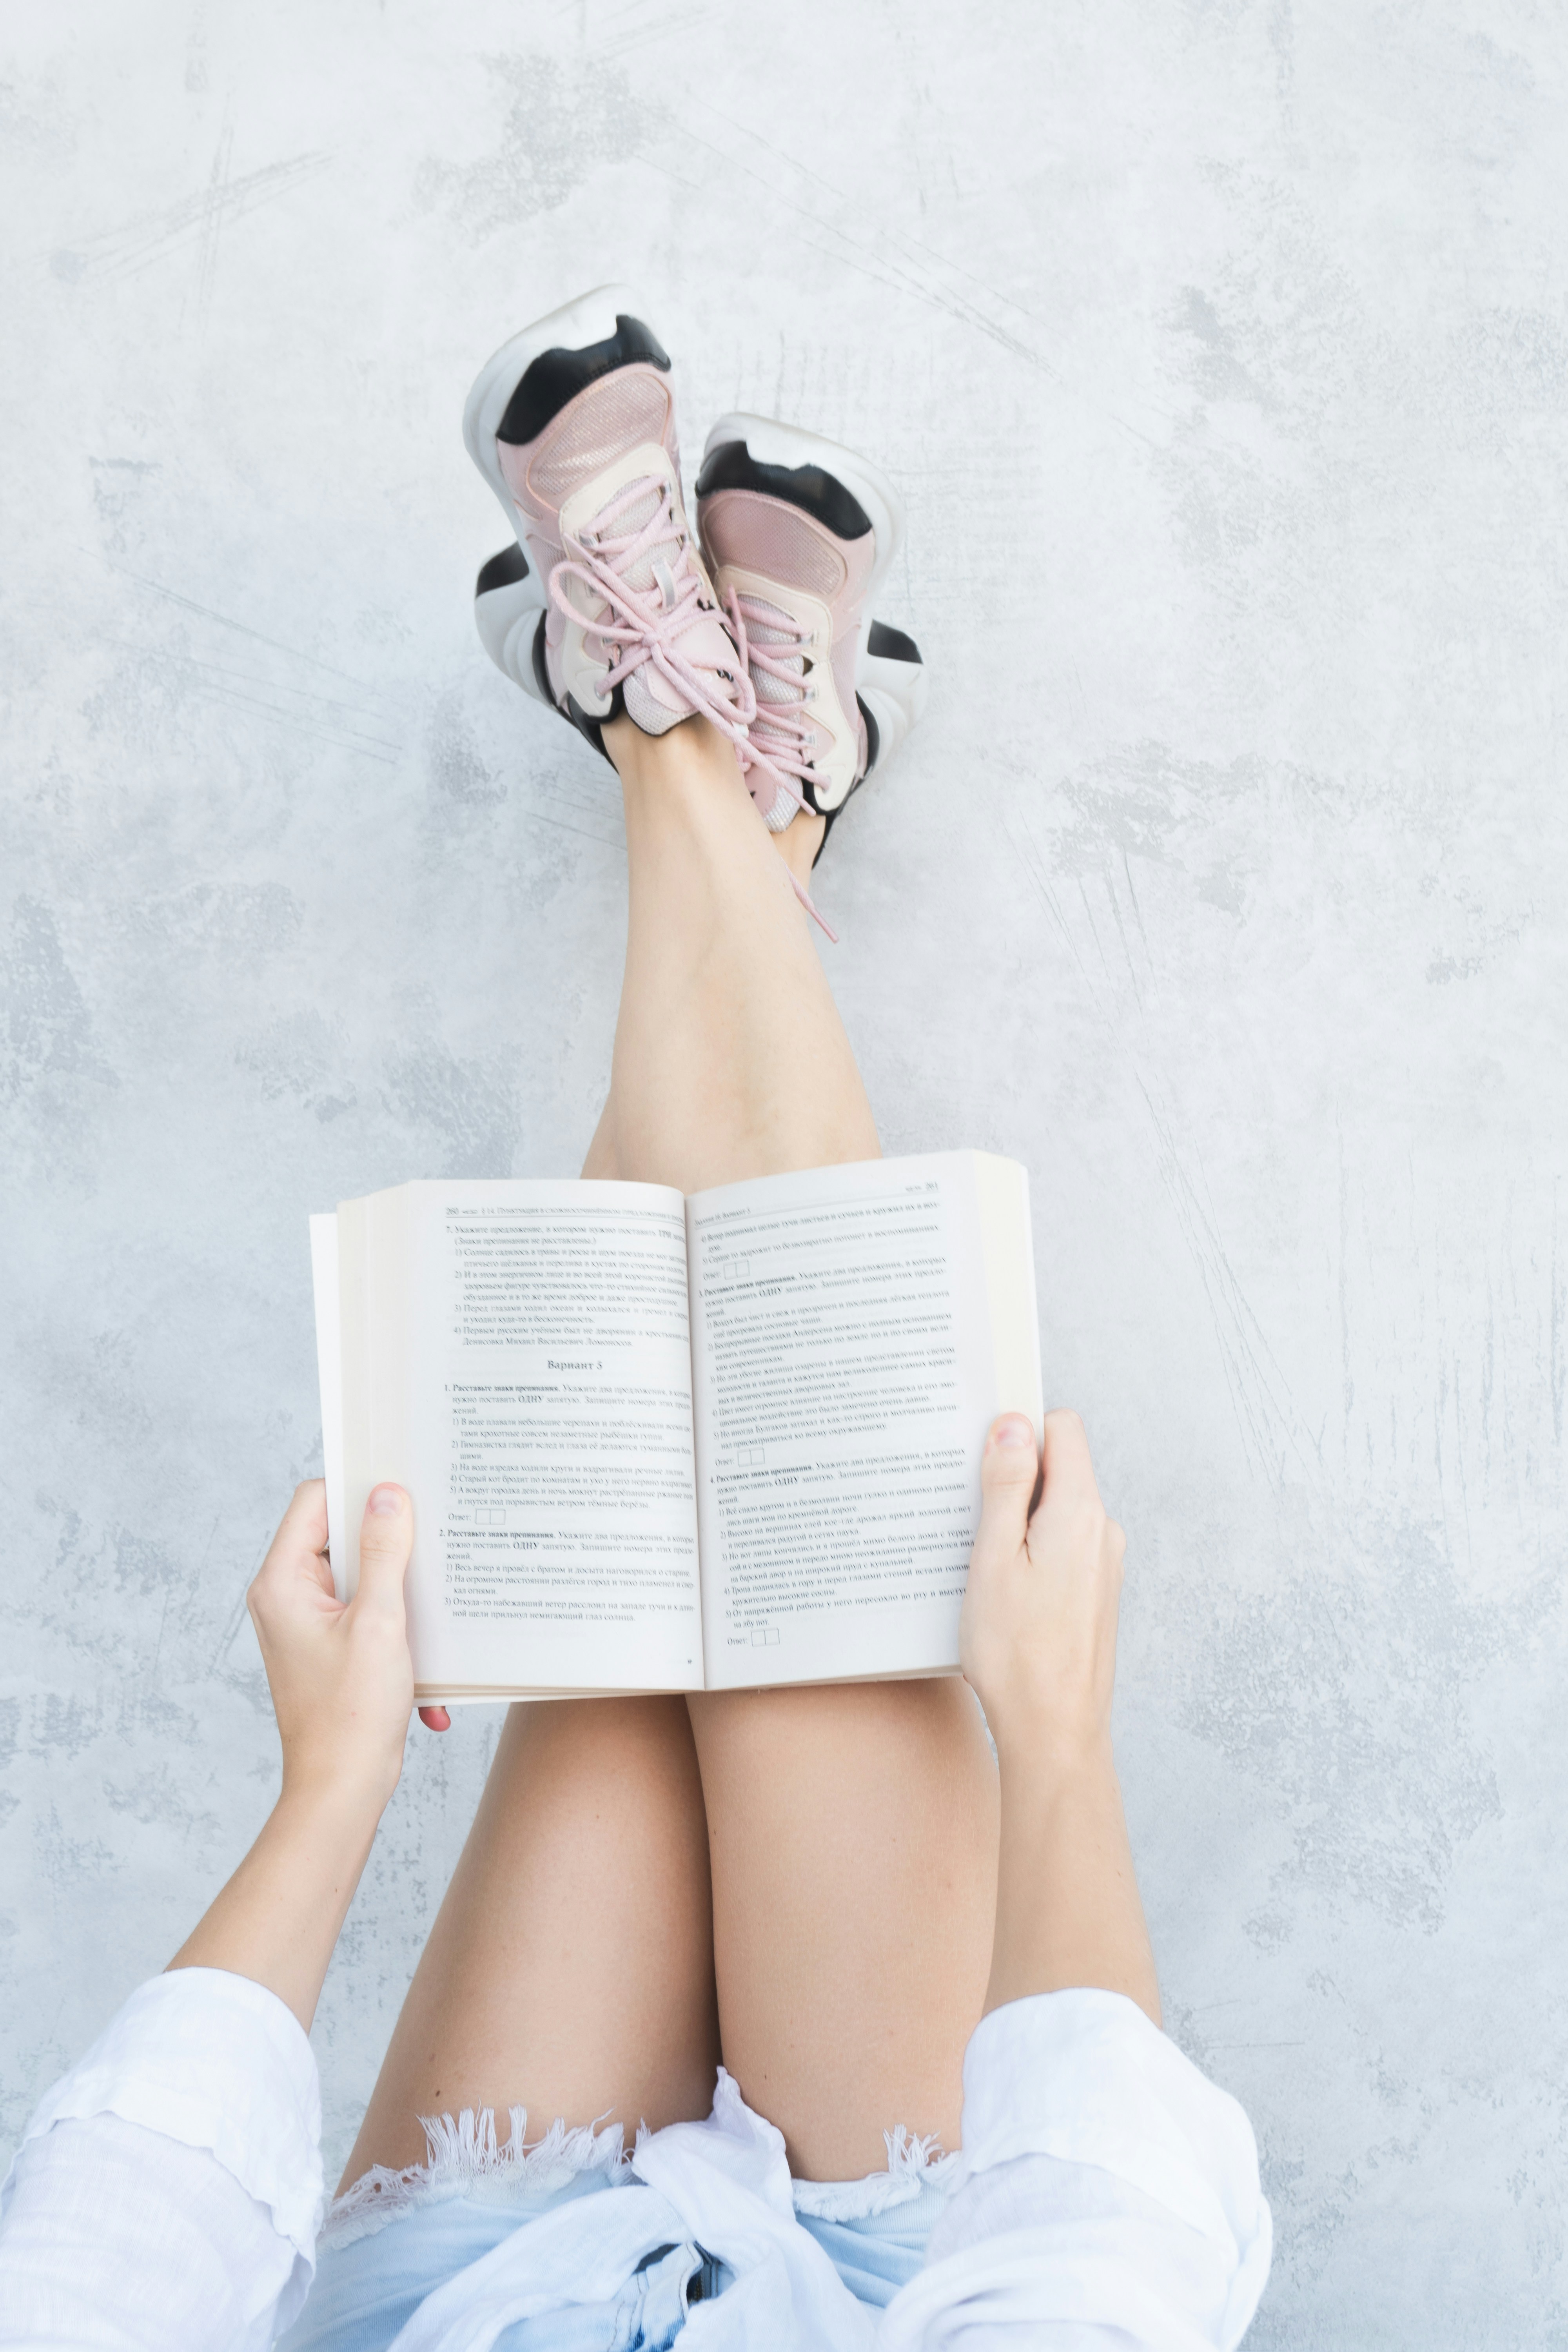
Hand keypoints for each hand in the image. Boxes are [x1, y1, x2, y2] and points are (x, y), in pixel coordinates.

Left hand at [246, 1481, 421, 1812]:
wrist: (342, 1789)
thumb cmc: (351, 1716)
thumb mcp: (379, 1623)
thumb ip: (383, 1553)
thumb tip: (387, 1495)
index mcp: (282, 1583)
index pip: (314, 1501)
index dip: (358, 1489)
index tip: (403, 1490)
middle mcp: (286, 1597)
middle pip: (339, 1535)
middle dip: (389, 1544)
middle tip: (430, 1544)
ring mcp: (306, 1623)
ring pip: (359, 1574)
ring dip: (399, 1593)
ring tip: (428, 1614)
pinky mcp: (328, 1646)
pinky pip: (366, 1611)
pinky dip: (397, 1630)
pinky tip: (420, 1665)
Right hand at [960, 1410, 1125, 1762]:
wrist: (1055, 1731)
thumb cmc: (1017, 1652)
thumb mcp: (994, 1557)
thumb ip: (1005, 1486)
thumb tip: (1013, 1425)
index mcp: (1080, 1512)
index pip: (1062, 1429)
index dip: (1019, 1430)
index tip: (982, 1453)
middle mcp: (1102, 1530)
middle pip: (1059, 1469)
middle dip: (1012, 1479)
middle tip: (967, 1514)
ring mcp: (1103, 1563)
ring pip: (1056, 1511)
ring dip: (1018, 1521)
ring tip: (980, 1561)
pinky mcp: (1095, 1591)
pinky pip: (1061, 1547)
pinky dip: (1030, 1552)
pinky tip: (1002, 1588)